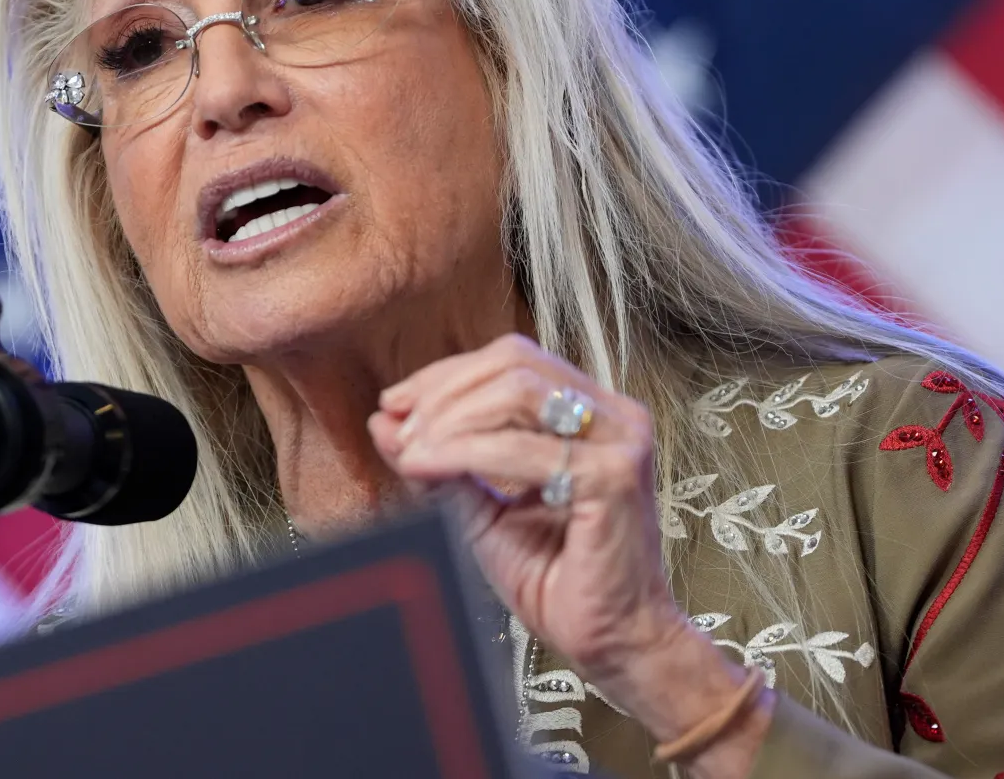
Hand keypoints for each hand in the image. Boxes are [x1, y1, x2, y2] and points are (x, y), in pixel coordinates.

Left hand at [368, 334, 768, 766]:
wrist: (612, 642)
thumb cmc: (560, 579)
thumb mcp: (484, 510)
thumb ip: (441, 461)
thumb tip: (384, 421)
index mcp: (592, 413)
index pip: (512, 362)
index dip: (446, 375)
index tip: (394, 405)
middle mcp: (613, 416)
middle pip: (513, 363)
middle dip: (443, 390)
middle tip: (399, 427)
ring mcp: (618, 442)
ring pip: (517, 391)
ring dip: (449, 417)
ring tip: (411, 452)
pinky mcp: (611, 477)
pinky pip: (520, 449)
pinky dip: (463, 452)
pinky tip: (428, 467)